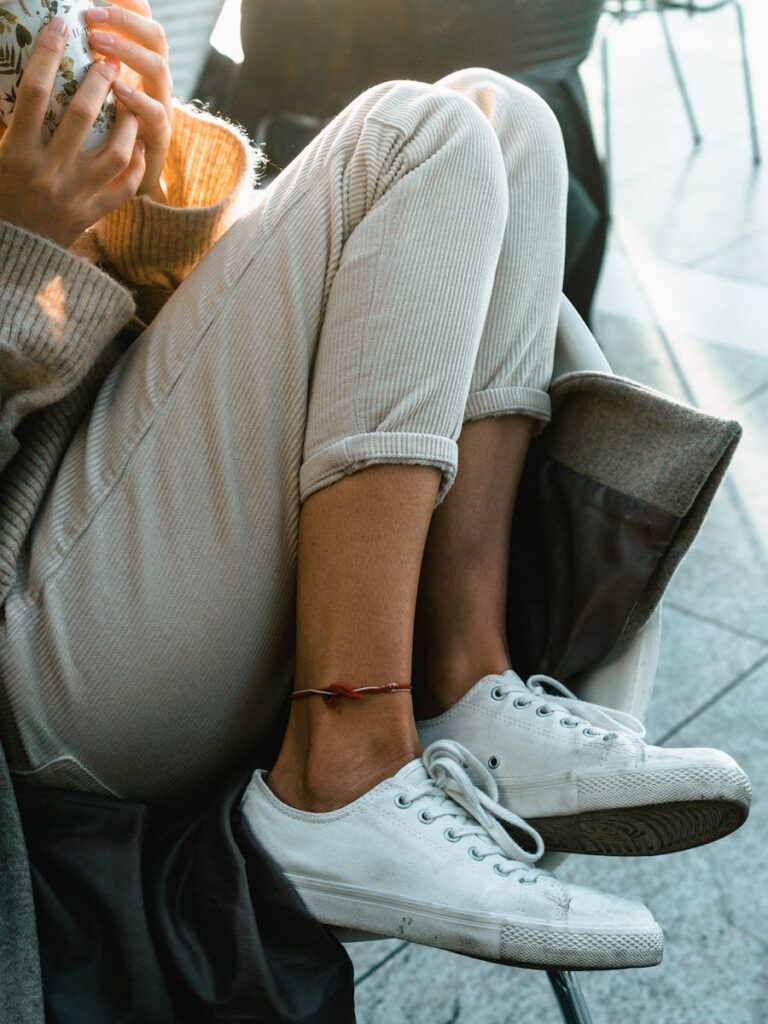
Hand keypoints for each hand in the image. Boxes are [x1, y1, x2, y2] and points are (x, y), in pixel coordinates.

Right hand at [0, 17, 145, 249]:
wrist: (13, 250)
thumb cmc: (0, 194)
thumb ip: (7, 120)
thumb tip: (17, 74)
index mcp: (16, 153)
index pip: (34, 92)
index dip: (47, 53)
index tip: (60, 26)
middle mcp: (49, 173)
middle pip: (81, 116)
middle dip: (98, 82)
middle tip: (109, 61)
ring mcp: (76, 195)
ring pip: (115, 153)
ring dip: (127, 123)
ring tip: (130, 102)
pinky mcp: (93, 214)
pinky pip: (125, 188)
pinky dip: (136, 165)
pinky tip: (140, 145)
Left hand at [85, 1, 172, 202]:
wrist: (118, 184)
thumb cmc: (93, 138)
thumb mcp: (89, 93)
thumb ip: (82, 64)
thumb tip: (50, 31)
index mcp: (140, 64)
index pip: (143, 21)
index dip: (129, 3)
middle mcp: (155, 82)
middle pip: (156, 38)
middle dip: (126, 21)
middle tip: (92, 15)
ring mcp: (160, 108)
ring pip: (159, 69)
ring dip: (129, 52)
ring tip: (99, 44)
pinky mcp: (159, 139)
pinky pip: (156, 116)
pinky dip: (139, 101)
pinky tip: (118, 91)